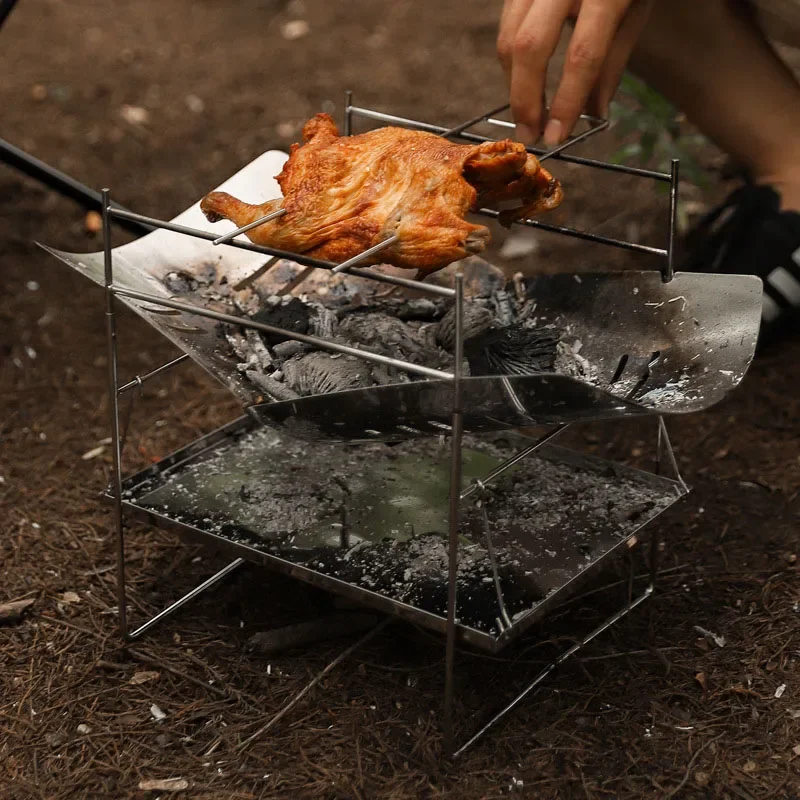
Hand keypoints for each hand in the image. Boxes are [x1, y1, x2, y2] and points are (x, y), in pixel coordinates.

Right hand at [497, 0, 653, 145]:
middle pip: (530, 48)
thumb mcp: (638, 7)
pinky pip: (507, 23)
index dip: (567, 102)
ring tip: (527, 111)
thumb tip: (594, 113)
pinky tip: (524, 79)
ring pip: (508, 37)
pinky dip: (512, 58)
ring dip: (514, 82)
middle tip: (530, 133)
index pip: (582, 56)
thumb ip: (614, 60)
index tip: (558, 137)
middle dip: (525, 98)